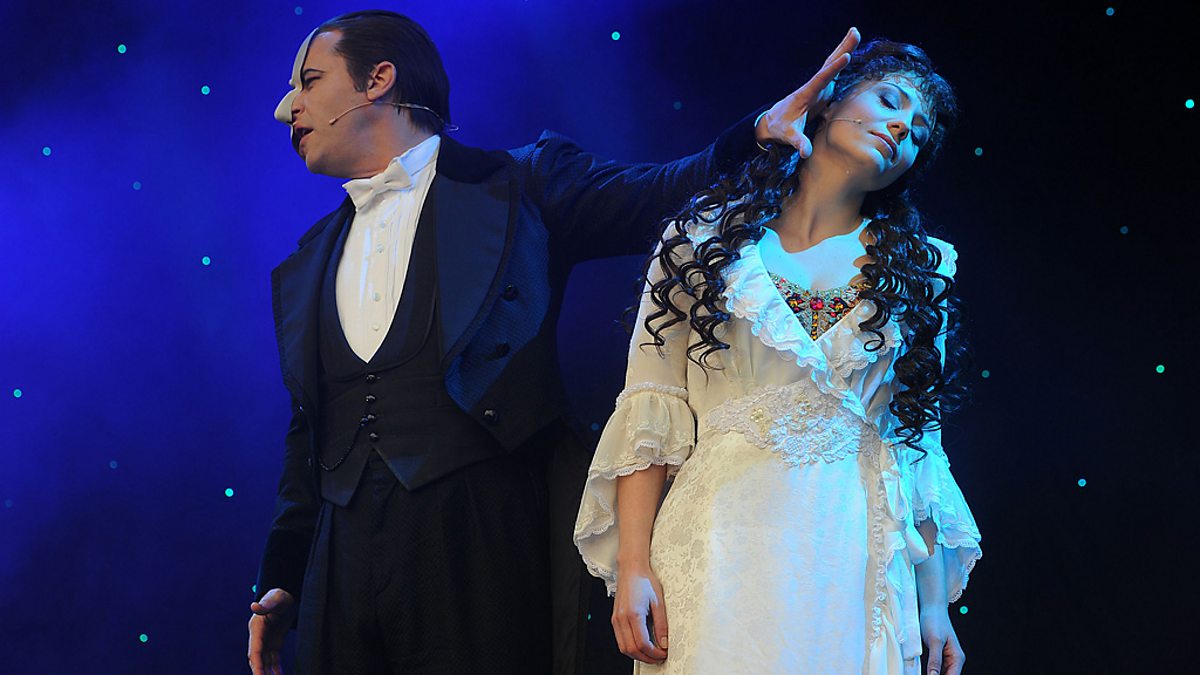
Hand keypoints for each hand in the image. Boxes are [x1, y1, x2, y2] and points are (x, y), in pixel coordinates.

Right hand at [248, 588, 296, 674]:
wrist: (286, 595)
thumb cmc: (280, 595)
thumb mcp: (276, 598)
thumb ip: (267, 603)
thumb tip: (254, 606)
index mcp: (257, 627)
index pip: (255, 649)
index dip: (256, 662)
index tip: (259, 673)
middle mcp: (259, 636)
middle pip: (257, 658)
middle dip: (259, 671)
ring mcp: (266, 640)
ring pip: (265, 661)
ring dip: (267, 672)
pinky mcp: (274, 642)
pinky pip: (274, 658)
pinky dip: (275, 668)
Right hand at [611, 563, 668, 664]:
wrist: (631, 569)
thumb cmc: (644, 581)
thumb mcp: (658, 602)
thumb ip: (661, 624)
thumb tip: (664, 642)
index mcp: (633, 614)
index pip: (642, 643)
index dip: (654, 653)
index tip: (663, 653)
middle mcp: (621, 618)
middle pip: (631, 649)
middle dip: (646, 658)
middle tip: (659, 657)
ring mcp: (616, 619)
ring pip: (623, 648)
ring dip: (637, 655)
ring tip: (651, 654)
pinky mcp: (614, 619)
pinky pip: (620, 640)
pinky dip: (630, 648)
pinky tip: (641, 646)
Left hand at [755, 27, 860, 156]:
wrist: (772, 123)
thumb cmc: (780, 129)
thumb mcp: (789, 136)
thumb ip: (798, 143)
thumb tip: (805, 153)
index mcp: (806, 94)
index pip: (821, 79)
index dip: (833, 68)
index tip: (845, 56)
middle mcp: (811, 86)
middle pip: (828, 64)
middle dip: (841, 48)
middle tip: (854, 31)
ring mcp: (816, 86)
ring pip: (830, 64)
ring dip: (843, 49)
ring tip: (855, 32)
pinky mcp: (820, 90)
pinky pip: (832, 71)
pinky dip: (841, 60)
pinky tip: (849, 51)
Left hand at [920, 608, 964, 674]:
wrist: (931, 609)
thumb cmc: (935, 620)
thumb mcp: (934, 641)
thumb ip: (935, 660)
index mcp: (957, 657)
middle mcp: (953, 659)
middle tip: (922, 673)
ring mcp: (945, 657)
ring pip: (940, 673)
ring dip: (931, 674)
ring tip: (920, 671)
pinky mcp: (937, 655)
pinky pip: (934, 668)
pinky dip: (928, 670)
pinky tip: (921, 670)